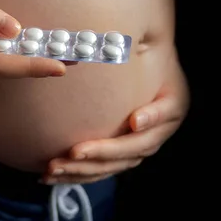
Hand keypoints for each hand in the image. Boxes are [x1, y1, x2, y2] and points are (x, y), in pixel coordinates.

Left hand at [42, 51, 188, 183]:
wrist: (150, 75)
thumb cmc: (146, 60)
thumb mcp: (152, 51)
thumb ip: (139, 48)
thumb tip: (119, 44)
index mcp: (172, 106)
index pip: (163, 114)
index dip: (151, 118)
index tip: (134, 120)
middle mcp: (158, 132)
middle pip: (132, 149)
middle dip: (102, 152)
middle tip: (74, 152)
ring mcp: (139, 148)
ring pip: (112, 166)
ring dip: (83, 170)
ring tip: (54, 168)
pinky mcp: (120, 158)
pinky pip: (99, 171)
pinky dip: (75, 175)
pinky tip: (48, 176)